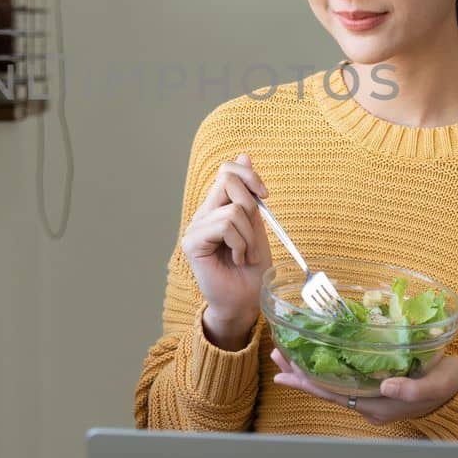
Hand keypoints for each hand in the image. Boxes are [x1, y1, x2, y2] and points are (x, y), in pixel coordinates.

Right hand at [180, 152, 272, 326]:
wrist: (245, 302)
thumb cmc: (252, 269)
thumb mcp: (257, 226)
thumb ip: (249, 195)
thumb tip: (244, 155)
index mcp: (218, 206)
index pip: (227, 170)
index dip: (249, 175)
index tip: (265, 196)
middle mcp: (203, 213)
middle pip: (227, 180)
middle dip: (252, 206)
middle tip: (255, 234)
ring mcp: (195, 227)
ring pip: (232, 209)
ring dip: (249, 236)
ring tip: (246, 255)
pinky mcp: (192, 241)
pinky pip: (224, 226)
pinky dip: (240, 243)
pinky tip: (237, 259)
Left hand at [270, 347, 457, 424]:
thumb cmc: (448, 386)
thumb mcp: (433, 385)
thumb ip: (411, 388)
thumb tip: (385, 386)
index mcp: (378, 406)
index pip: (334, 394)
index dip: (309, 383)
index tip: (287, 371)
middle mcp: (369, 404)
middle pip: (327, 389)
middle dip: (301, 374)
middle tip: (277, 355)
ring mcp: (373, 397)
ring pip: (333, 384)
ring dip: (310, 371)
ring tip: (287, 356)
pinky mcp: (379, 387)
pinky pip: (345, 379)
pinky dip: (328, 369)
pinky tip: (319, 358)